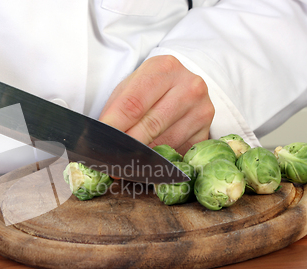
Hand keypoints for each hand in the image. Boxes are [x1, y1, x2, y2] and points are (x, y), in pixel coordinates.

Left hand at [99, 55, 214, 154]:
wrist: (182, 86)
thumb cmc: (149, 89)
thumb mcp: (129, 88)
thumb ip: (116, 111)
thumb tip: (101, 141)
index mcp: (165, 68)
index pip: (133, 104)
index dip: (114, 127)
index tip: (99, 144)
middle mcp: (189, 87)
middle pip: (150, 126)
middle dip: (126, 146)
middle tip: (108, 161)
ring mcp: (202, 110)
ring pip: (164, 143)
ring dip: (140, 157)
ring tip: (123, 163)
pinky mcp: (206, 133)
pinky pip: (178, 154)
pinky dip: (159, 161)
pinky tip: (146, 162)